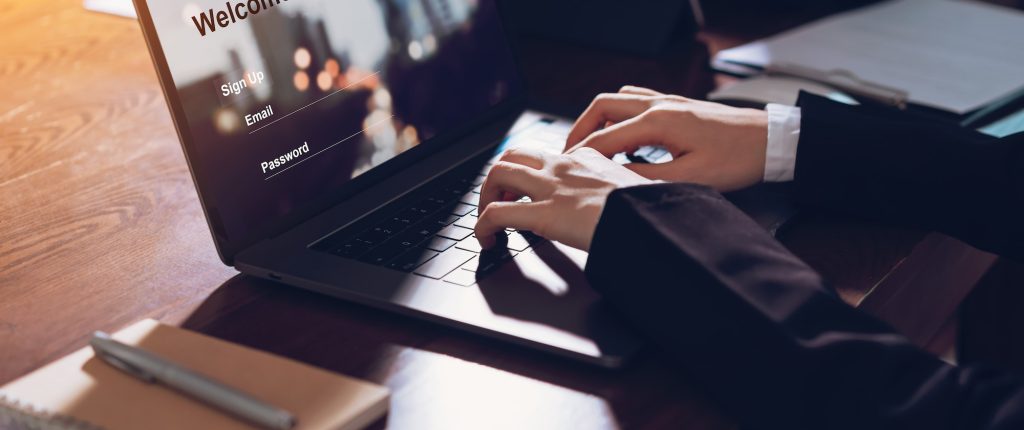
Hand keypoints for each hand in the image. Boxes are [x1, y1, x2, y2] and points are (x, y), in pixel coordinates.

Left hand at [475, 146, 652, 250]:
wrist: (655, 220)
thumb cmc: (652, 209)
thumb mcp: (638, 190)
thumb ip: (624, 191)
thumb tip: (632, 205)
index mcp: (587, 159)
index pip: (547, 155)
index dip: (531, 172)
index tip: (529, 191)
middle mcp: (564, 166)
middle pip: (514, 154)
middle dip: (500, 176)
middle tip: (501, 199)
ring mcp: (551, 188)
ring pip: (498, 173)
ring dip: (485, 195)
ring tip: (487, 218)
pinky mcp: (543, 214)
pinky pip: (496, 212)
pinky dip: (482, 225)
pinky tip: (487, 239)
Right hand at [565, 86, 768, 191]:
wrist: (771, 140)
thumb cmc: (738, 159)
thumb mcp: (689, 178)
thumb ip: (646, 177)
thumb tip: (613, 180)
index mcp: (659, 121)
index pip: (605, 137)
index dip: (581, 155)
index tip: (567, 170)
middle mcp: (660, 105)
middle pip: (602, 107)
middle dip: (580, 130)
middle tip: (569, 154)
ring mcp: (669, 101)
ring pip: (618, 100)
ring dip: (599, 120)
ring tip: (591, 145)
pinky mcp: (679, 105)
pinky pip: (636, 101)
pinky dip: (620, 116)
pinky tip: (624, 137)